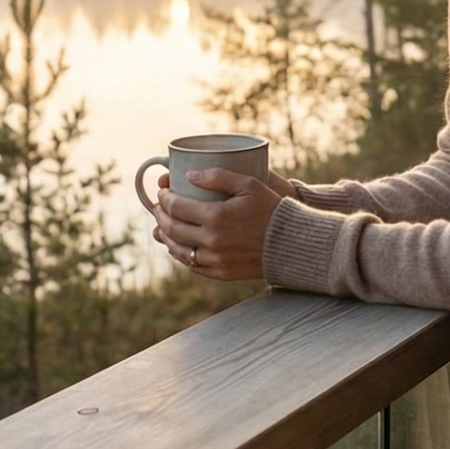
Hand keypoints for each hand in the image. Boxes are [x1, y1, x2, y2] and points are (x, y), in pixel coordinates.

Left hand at [152, 168, 285, 281]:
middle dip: (160, 215)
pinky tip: (178, 246)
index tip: (163, 191)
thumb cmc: (271, 209)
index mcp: (216, 217)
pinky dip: (181, 254)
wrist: (290, 244)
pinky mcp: (221, 273)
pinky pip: (193, 265)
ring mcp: (215, 260)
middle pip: (172, 228)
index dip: (165, 198)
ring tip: (161, 227)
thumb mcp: (249, 184)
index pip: (177, 206)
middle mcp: (212, 241)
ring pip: (178, 250)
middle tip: (159, 207)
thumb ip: (218, 176)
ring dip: (165, 237)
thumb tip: (189, 175)